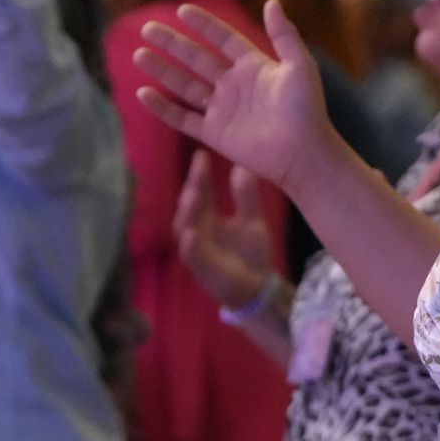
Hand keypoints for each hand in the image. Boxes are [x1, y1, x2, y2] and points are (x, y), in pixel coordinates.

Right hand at [134, 0, 334, 192]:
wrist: (303, 153)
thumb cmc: (306, 109)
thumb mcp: (300, 66)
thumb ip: (284, 35)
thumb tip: (271, 1)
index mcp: (253, 66)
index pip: (223, 39)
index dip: (204, 25)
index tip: (182, 10)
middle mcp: (234, 85)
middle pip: (196, 59)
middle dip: (172, 44)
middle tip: (147, 29)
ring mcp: (222, 110)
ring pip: (185, 86)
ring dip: (162, 70)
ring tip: (138, 55)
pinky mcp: (214, 134)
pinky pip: (183, 118)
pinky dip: (162, 107)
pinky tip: (142, 93)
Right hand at [173, 149, 275, 308]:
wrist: (255, 286)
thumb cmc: (249, 251)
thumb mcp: (252, 219)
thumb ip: (246, 196)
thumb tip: (243, 165)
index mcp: (207, 215)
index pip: (200, 189)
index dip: (199, 173)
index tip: (201, 154)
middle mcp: (196, 228)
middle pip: (189, 204)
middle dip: (192, 186)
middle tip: (198, 169)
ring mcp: (195, 248)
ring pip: (184, 227)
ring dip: (187, 212)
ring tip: (193, 195)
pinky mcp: (200, 269)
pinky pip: (191, 256)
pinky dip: (190, 245)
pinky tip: (191, 234)